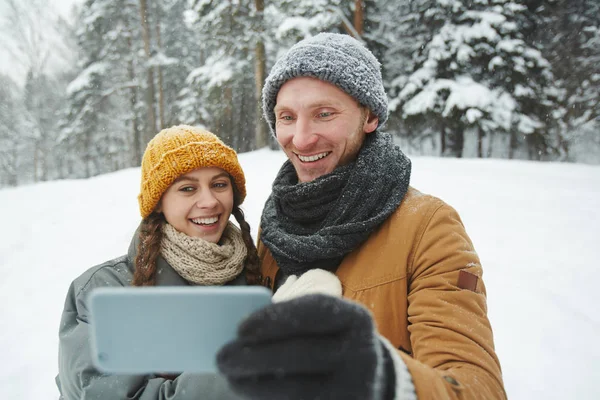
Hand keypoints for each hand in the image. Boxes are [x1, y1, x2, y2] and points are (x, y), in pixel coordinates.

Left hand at [217, 294, 393, 399]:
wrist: (369, 378)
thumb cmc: (329, 341)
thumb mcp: (322, 325)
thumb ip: (289, 324)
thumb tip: (241, 336)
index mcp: (356, 320)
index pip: (315, 311)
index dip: (275, 318)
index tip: (240, 328)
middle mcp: (362, 355)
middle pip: (302, 353)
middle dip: (256, 356)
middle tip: (222, 357)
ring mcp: (355, 389)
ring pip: (297, 388)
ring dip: (256, 384)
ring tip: (230, 376)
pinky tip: (250, 391)